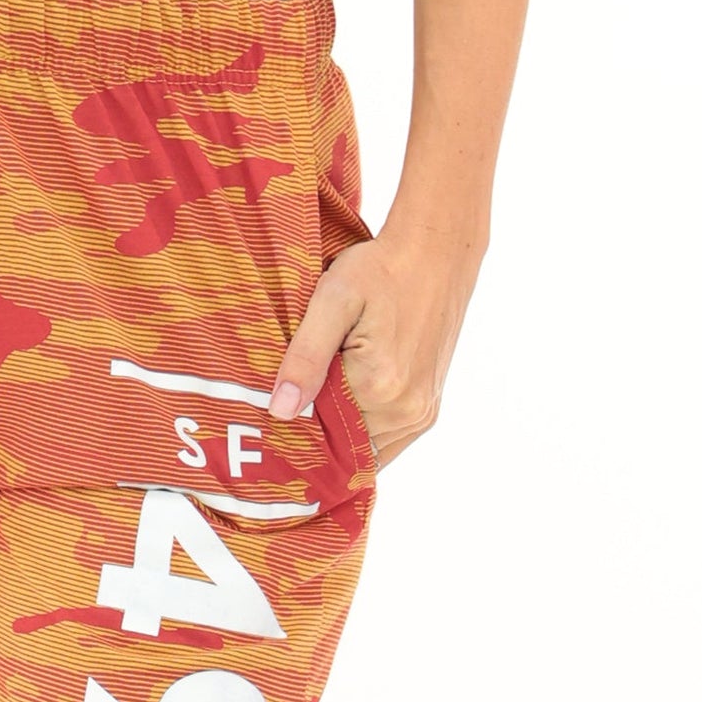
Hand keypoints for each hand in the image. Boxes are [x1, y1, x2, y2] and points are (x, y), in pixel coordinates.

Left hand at [265, 227, 482, 468]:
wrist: (437, 252)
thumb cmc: (381, 269)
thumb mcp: (333, 300)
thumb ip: (306, 356)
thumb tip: (280, 410)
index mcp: (380, 387)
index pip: (322, 439)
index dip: (292, 436)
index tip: (264, 426)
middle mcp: (407, 410)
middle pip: (346, 449)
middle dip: (314, 438)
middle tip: (279, 416)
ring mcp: (422, 412)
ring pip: (367, 449)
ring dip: (339, 436)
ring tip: (308, 406)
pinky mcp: (429, 405)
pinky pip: (388, 438)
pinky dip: (362, 430)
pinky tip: (338, 404)